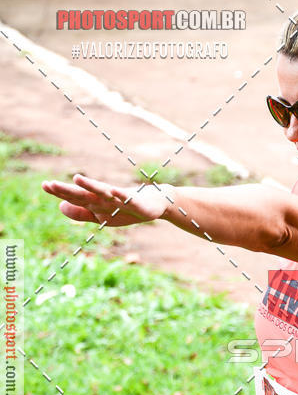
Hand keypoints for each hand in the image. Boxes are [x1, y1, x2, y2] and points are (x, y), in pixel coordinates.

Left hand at [41, 174, 170, 226]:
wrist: (155, 204)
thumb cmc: (126, 209)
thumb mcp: (101, 216)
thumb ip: (81, 213)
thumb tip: (60, 206)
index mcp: (96, 203)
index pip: (75, 198)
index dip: (60, 192)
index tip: (44, 185)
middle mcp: (105, 199)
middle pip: (84, 195)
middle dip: (68, 190)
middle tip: (50, 184)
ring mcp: (120, 200)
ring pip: (103, 193)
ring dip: (91, 186)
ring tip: (77, 178)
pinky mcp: (136, 202)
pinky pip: (126, 199)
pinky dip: (120, 195)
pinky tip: (113, 191)